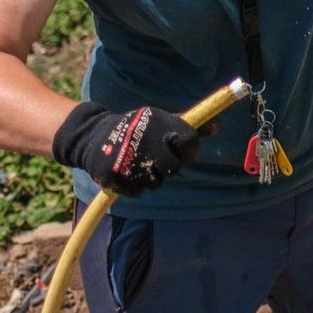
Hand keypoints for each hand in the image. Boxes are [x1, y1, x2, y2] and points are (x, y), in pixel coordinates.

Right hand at [51, 101, 203, 196]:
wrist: (94, 135)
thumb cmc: (137, 128)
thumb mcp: (161, 120)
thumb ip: (189, 126)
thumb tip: (217, 127)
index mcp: (158, 123)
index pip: (189, 142)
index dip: (186, 150)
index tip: (177, 149)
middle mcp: (145, 141)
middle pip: (173, 169)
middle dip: (167, 167)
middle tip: (156, 160)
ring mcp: (129, 161)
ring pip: (155, 183)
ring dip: (150, 177)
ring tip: (139, 163)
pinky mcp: (115, 177)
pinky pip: (137, 192)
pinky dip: (135, 186)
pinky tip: (129, 171)